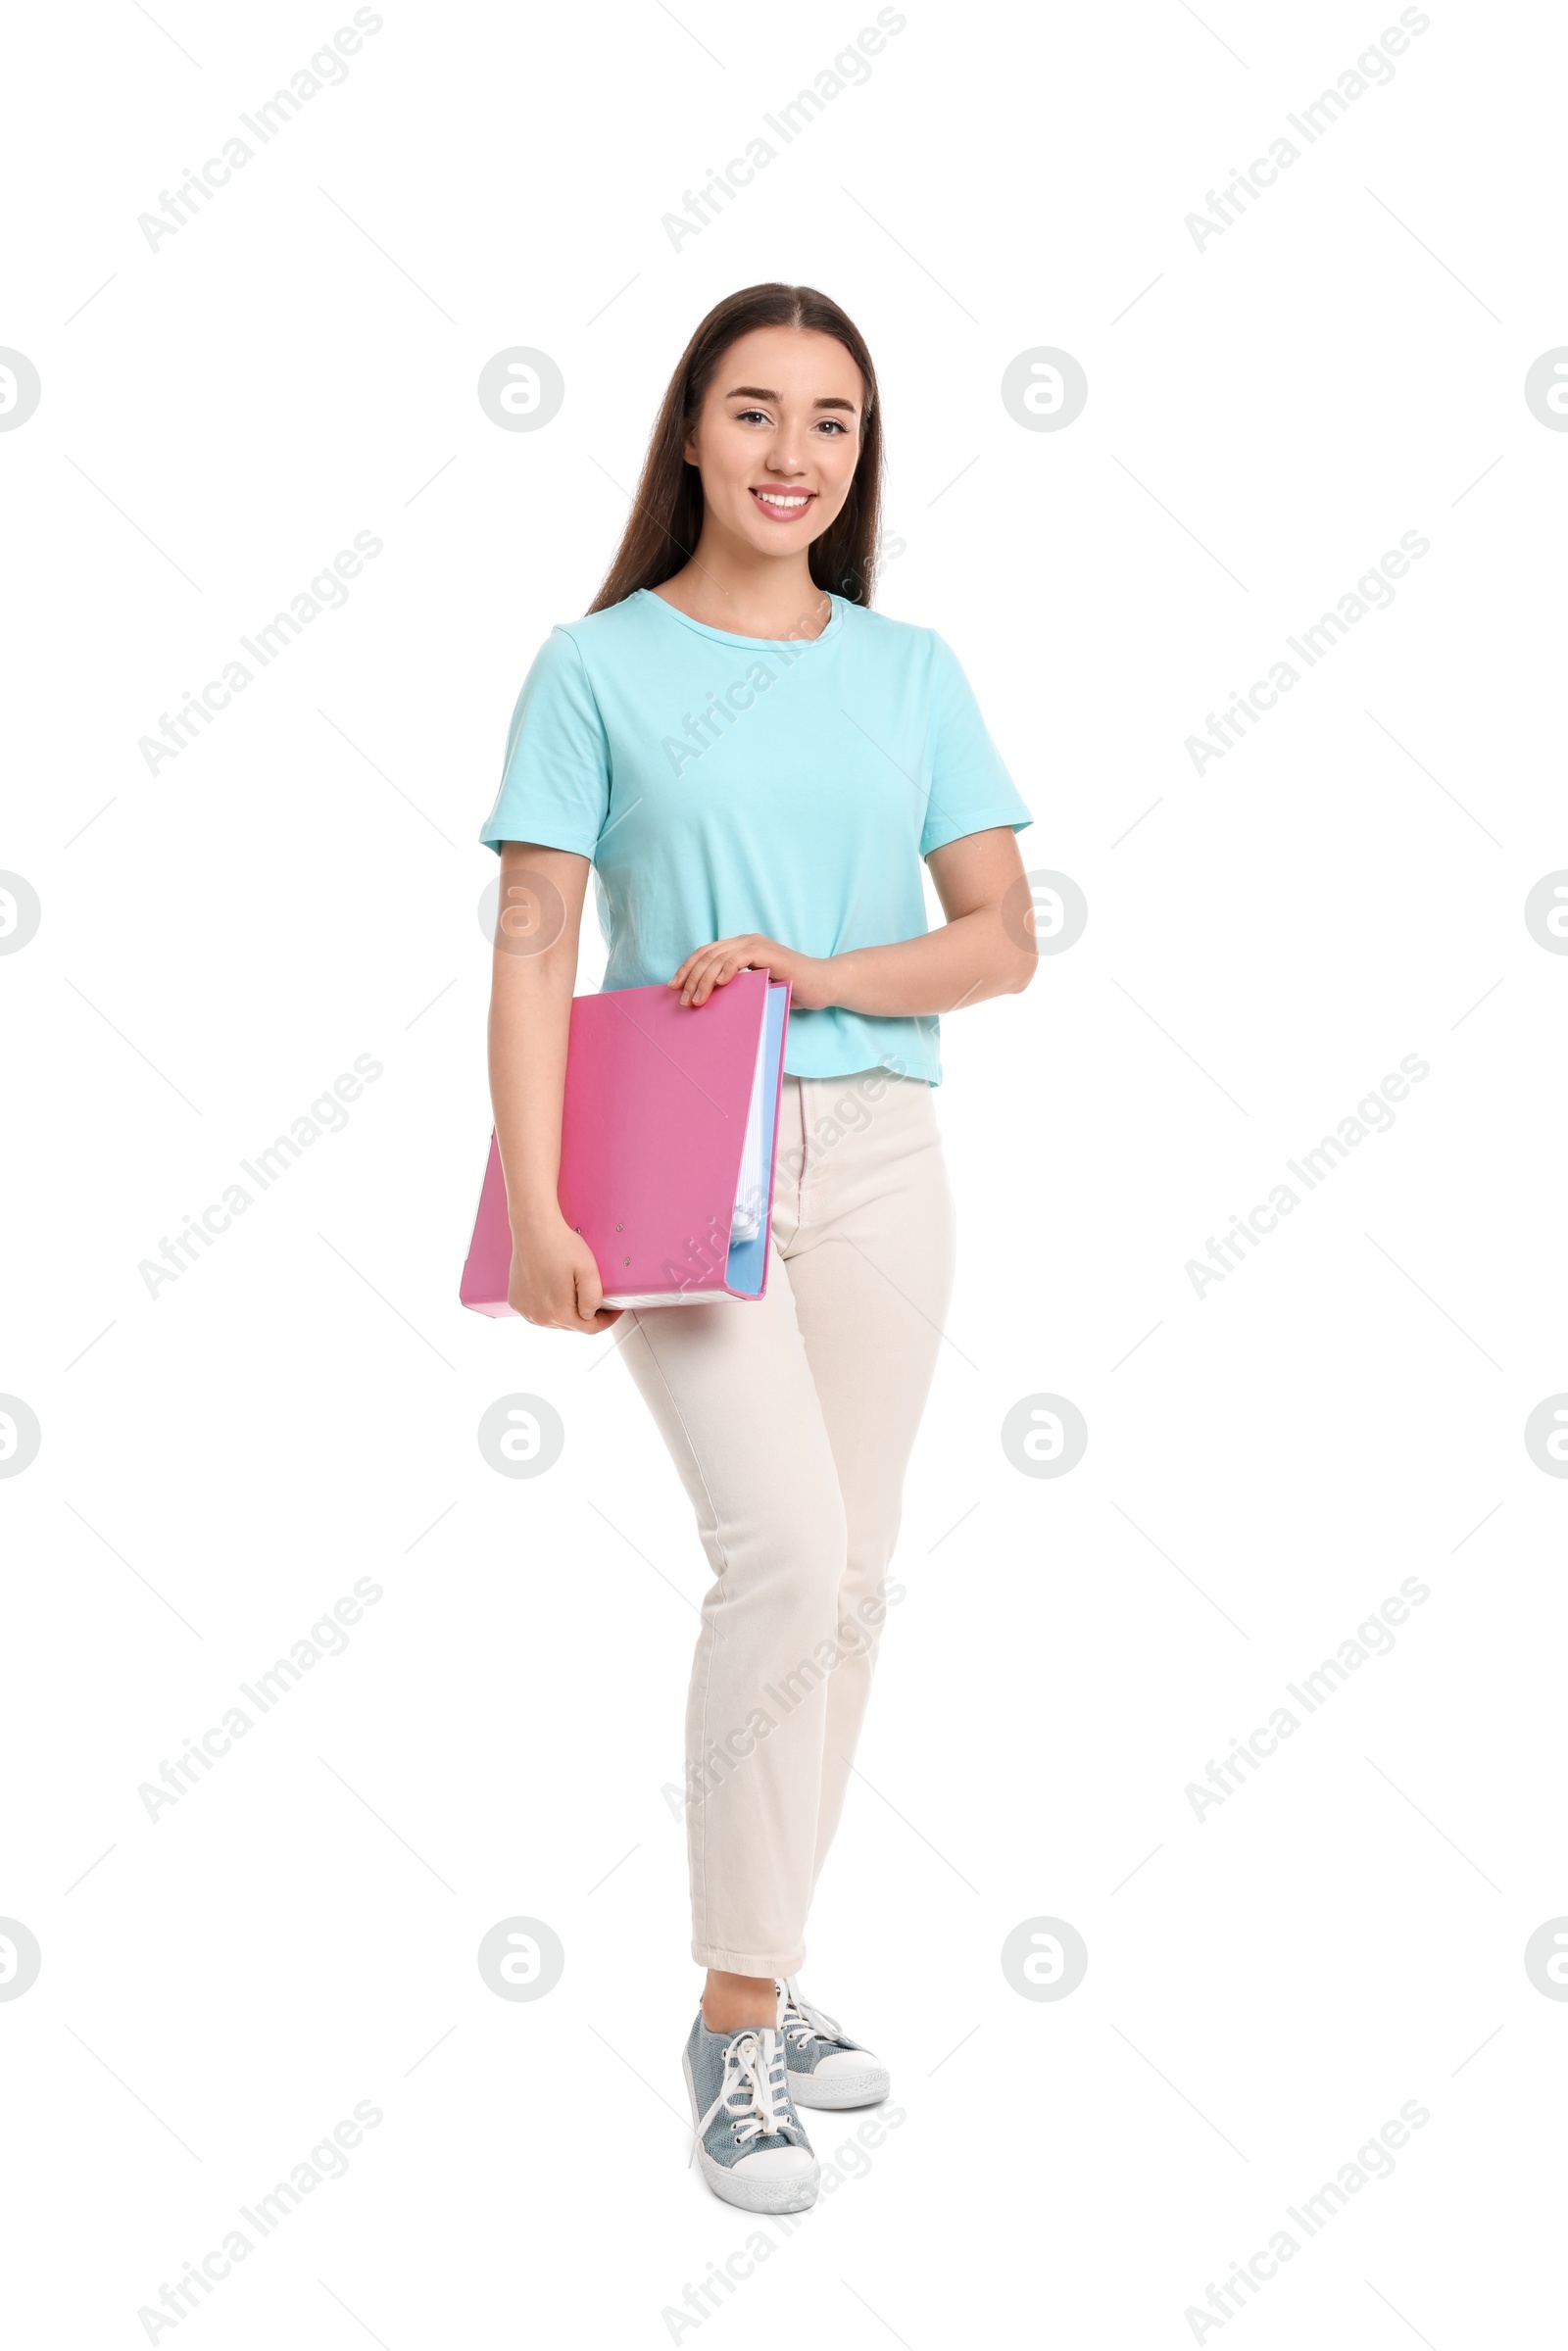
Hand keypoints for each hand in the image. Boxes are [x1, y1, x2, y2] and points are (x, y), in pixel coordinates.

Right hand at [507, 1213, 621, 1333]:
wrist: (534, 1229)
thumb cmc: (560, 1245)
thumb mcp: (588, 1271)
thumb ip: (593, 1299)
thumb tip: (589, 1316)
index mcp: (558, 1313)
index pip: (589, 1328)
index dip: (606, 1320)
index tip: (614, 1310)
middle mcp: (539, 1317)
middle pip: (572, 1325)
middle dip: (586, 1314)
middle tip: (597, 1298)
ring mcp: (525, 1310)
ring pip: (554, 1320)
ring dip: (566, 1311)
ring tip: (574, 1292)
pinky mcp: (516, 1301)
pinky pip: (538, 1311)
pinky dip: (548, 1306)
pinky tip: (554, 1290)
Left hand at [670, 935, 836, 1009]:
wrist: (823, 985)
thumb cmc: (791, 988)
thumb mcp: (756, 988)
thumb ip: (735, 987)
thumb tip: (705, 1000)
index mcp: (740, 947)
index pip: (705, 953)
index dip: (687, 969)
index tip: (674, 987)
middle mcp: (746, 941)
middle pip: (707, 954)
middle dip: (690, 977)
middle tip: (682, 1000)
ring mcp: (757, 945)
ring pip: (719, 957)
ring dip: (704, 979)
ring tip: (696, 1000)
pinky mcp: (768, 952)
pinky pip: (740, 958)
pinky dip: (726, 970)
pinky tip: (718, 984)